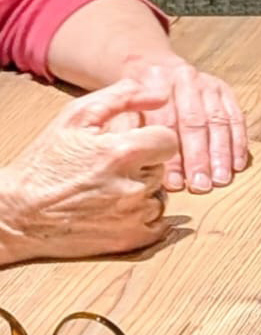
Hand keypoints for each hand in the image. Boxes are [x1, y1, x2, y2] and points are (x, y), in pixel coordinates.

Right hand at [0, 78, 177, 263]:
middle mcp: (132, 187)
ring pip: (161, 194)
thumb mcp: (76, 117)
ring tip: (111, 188)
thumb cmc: (45, 163)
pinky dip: (145, 215)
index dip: (152, 138)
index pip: (169, 139)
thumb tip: (162, 95)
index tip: (134, 144)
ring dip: (145, 190)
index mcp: (122, 153)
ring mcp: (132, 216)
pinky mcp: (129, 239)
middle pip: (163, 166)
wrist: (17, 213)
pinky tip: (121, 208)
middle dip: (144, 164)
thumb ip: (122, 97)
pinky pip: (159, 223)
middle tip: (113, 167)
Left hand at [120, 53, 247, 192]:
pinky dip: (238, 142)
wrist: (152, 67)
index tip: (175, 184)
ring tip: (222, 179)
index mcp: (155, 83)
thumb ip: (130, 134)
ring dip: (222, 152)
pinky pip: (236, 117)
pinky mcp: (225, 90)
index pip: (166, 124)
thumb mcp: (122, 110)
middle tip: (202, 185)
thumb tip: (140, 171)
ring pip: (218, 120)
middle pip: (195, 122)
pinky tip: (238, 164)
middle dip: (200, 157)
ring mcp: (208, 84)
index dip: (172, 156)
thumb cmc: (134, 101)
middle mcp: (184, 80)